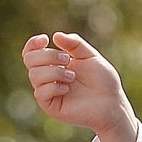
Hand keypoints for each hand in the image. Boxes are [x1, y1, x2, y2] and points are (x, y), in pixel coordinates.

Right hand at [22, 31, 137, 141]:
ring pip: (34, 75)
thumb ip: (75, 44)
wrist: (111, 102)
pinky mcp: (50, 106)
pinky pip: (40, 92)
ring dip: (55, 71)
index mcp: (54, 63)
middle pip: (29, 60)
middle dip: (47, 56)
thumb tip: (55, 36)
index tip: (45, 39)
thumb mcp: (90, 56)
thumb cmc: (102, 80)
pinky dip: (54, 86)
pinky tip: (67, 89)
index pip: (31, 53)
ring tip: (72, 77)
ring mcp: (47, 92)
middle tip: (67, 59)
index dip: (32, 44)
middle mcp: (47, 77)